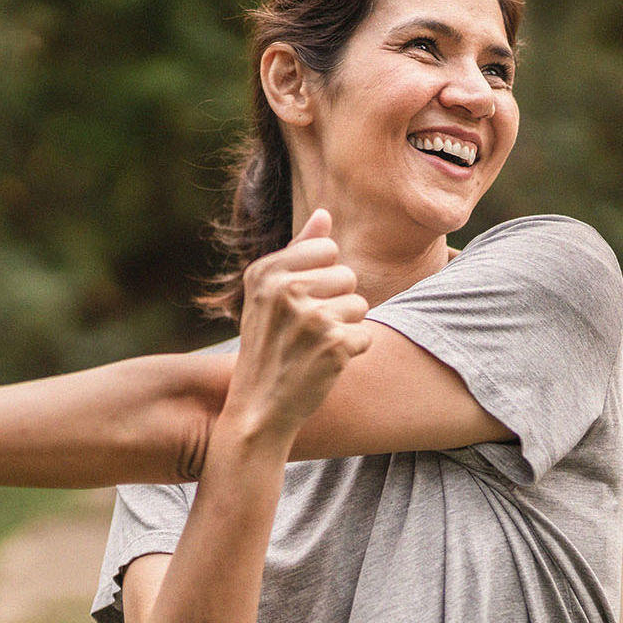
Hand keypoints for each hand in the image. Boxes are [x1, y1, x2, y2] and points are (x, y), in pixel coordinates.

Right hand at [224, 208, 372, 443]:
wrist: (256, 409)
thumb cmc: (268, 347)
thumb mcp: (269, 295)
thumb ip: (298, 251)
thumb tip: (325, 213)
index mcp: (265, 271)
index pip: (326, 249)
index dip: (322, 278)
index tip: (299, 303)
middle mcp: (284, 289)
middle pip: (347, 276)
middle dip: (336, 303)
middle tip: (306, 331)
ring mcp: (309, 317)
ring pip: (360, 306)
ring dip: (345, 329)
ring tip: (314, 347)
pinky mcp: (332, 344)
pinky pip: (365, 336)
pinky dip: (351, 353)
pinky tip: (323, 364)